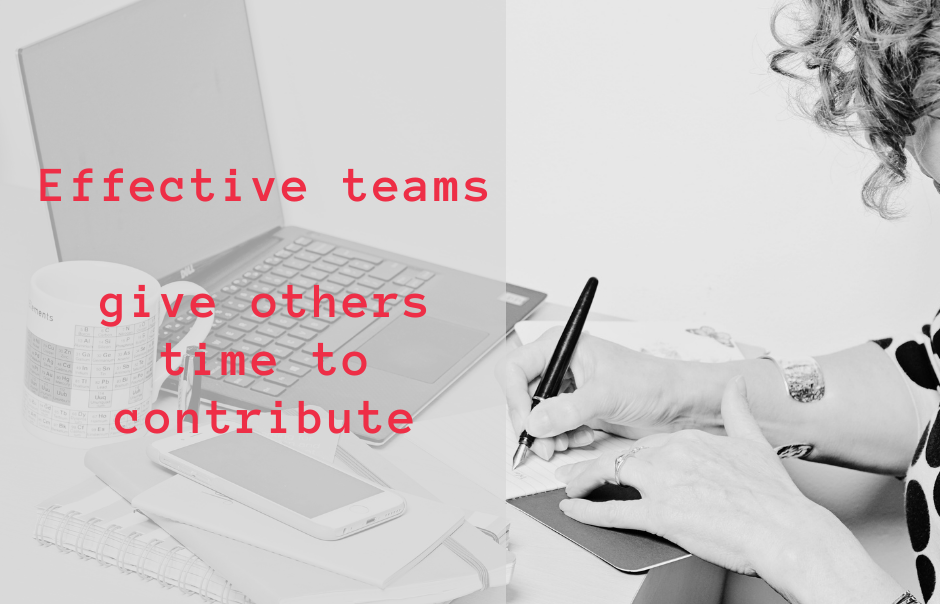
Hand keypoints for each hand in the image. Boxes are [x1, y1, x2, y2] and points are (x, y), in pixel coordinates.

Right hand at [497, 327, 701, 460]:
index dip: (515, 397)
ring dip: (548, 434)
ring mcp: (568, 386)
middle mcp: (560, 364)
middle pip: (523, 394)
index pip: (516, 368)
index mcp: (562, 346)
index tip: (526, 423)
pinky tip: (582, 437)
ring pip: (536, 414)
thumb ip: (567, 410)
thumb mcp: (607, 395)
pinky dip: (561, 437)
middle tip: (544, 445)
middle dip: (532, 423)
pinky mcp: (576, 406)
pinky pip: (553, 425)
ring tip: (567, 443)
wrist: (678, 403)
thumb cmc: (651, 383)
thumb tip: (534, 422)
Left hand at [554, 377, 903, 603]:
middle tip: (579, 473)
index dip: (628, 453)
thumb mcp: (753, 443)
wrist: (786, 531)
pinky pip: (612, 511)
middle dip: (597, 465)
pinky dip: (586, 512)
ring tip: (572, 488)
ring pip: (608, 474)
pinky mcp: (660, 514)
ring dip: (584, 481)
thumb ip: (737, 410)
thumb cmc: (773, 498)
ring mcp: (663, 483)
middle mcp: (671, 454)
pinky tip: (573, 510)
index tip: (619, 461)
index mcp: (689, 439)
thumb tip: (736, 383)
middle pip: (622, 455)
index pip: (646, 442)